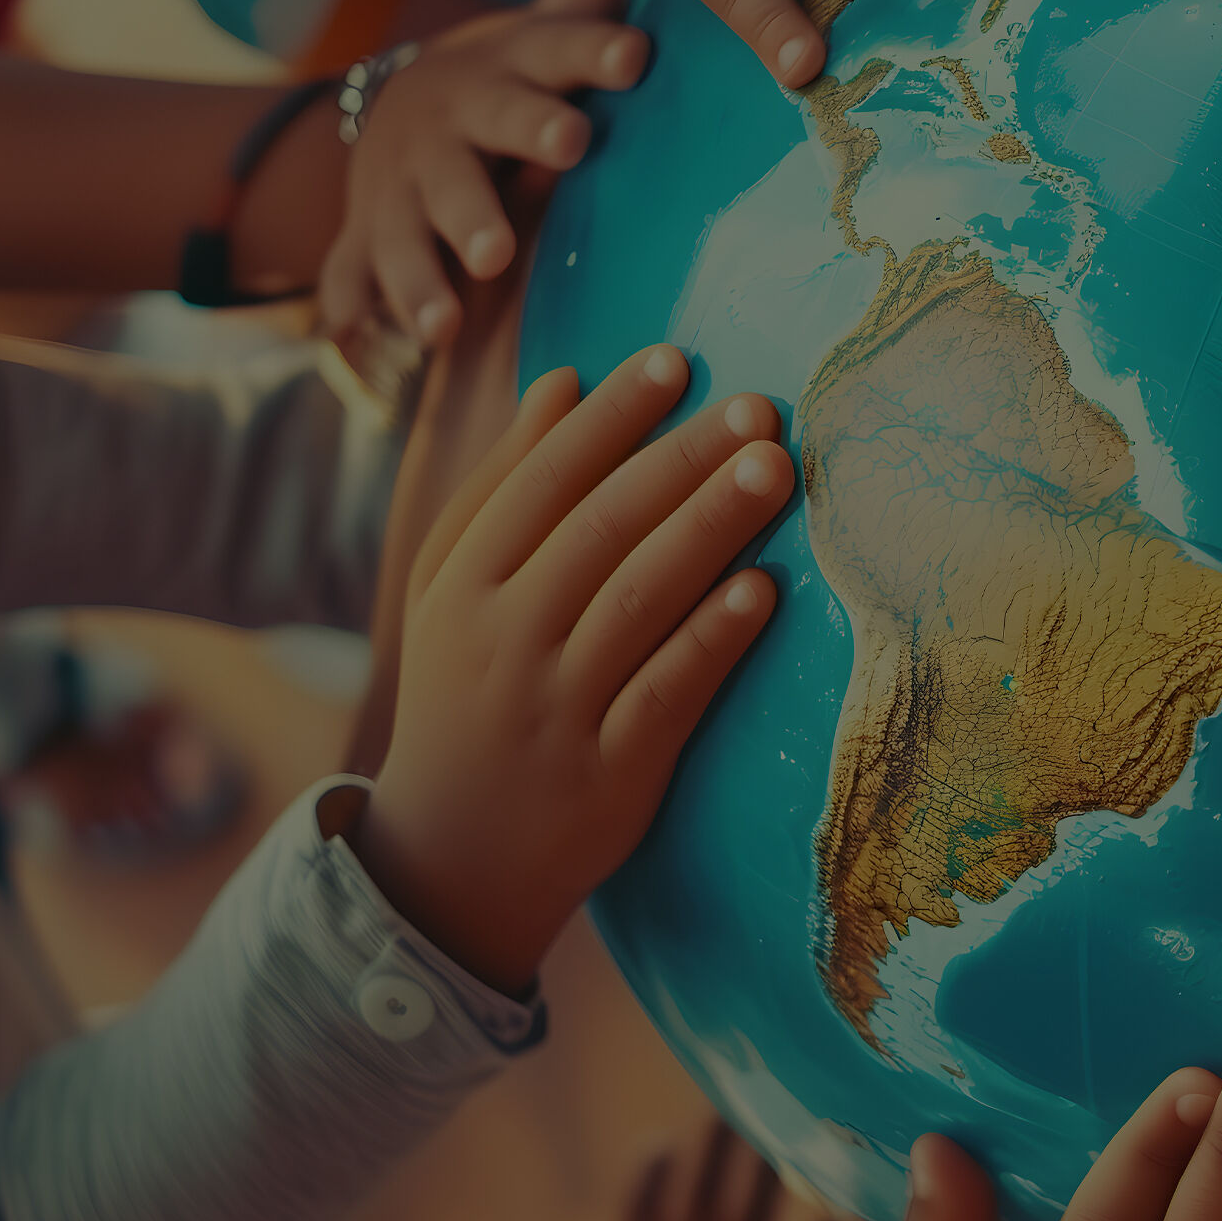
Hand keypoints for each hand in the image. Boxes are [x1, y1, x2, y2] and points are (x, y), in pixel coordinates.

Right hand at [316, 0, 647, 347]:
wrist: (404, 107)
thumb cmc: (509, 84)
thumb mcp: (537, 43)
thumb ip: (582, 14)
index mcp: (503, 75)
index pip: (555, 53)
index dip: (595, 50)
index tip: (636, 57)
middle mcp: (447, 127)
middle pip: (476, 147)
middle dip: (502, 169)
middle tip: (540, 189)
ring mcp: (398, 185)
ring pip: (407, 229)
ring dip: (421, 274)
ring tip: (443, 324)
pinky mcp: (364, 233)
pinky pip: (349, 273)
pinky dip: (351, 307)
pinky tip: (357, 342)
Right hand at [356, 344, 794, 991]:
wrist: (447, 861)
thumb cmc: (467, 698)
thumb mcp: (452, 594)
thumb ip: (502, 488)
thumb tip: (560, 381)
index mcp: (460, 587)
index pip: (539, 482)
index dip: (610, 417)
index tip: (676, 359)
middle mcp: (501, 642)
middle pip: (598, 532)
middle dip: (679, 460)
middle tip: (756, 406)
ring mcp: (555, 711)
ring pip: (636, 602)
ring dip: (708, 528)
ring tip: (774, 468)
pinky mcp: (609, 775)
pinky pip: (666, 695)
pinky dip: (712, 639)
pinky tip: (762, 588)